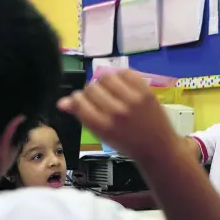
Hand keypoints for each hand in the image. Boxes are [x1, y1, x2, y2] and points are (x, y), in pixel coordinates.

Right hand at [57, 70, 175, 160]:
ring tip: (111, 90)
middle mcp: (116, 112)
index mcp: (102, 126)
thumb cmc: (127, 143)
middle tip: (100, 99)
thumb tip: (61, 102)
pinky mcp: (145, 91)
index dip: (77, 99)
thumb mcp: (101, 135)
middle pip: (91, 88)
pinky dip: (121, 76)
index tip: (82, 101)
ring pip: (106, 77)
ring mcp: (132, 100)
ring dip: (105, 82)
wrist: (157, 147)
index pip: (79, 101)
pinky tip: (122, 85)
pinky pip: (126, 72)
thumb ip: (82, 116)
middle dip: (92, 92)